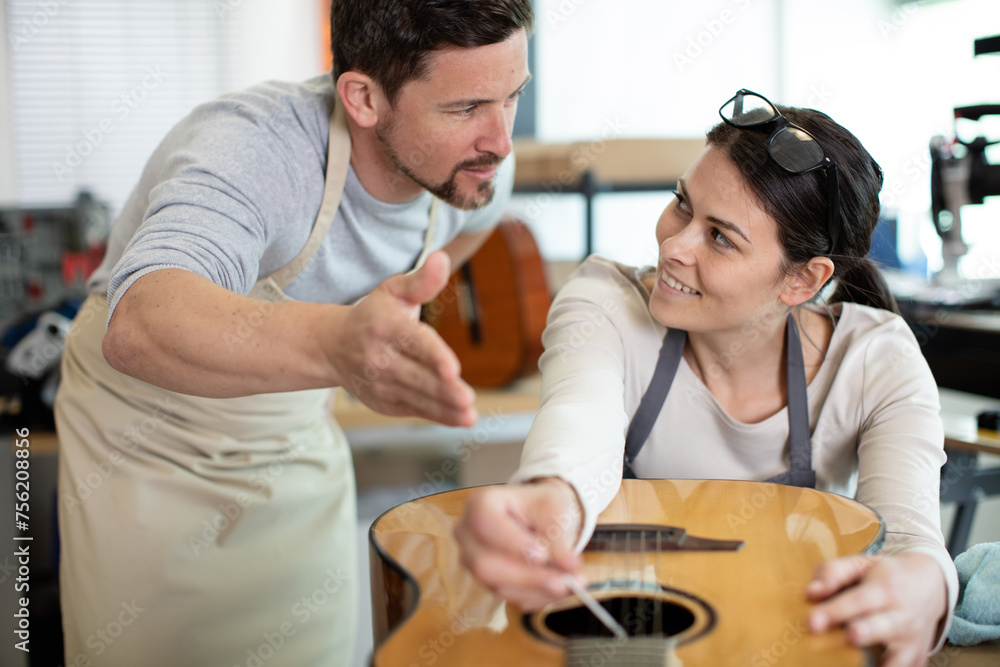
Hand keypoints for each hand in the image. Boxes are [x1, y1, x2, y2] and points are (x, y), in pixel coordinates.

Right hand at [328, 250, 476, 426]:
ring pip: (416, 397)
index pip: (414, 343)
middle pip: (417, 376)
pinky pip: (413, 410)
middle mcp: (380, 358)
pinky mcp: (383, 402)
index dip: (434, 356)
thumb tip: (441, 259)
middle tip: (466, 399)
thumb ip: (422, 281)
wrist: (332, 347)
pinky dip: (437, 416)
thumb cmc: (373, 315)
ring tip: (468, 414)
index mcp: (386, 327)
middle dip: (443, 389)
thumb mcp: (393, 291)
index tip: (452, 369)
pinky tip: (459, 418)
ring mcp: (380, 383)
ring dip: (444, 408)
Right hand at [454, 478, 584, 610]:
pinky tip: (560, 586)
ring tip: (572, 582)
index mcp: (480, 504)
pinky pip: (512, 598)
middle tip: (564, 580)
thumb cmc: (543, 507)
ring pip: (499, 587)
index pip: (484, 524)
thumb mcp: (555, 510)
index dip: (512, 543)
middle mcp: (469, 535)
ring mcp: (475, 563)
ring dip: (539, 589)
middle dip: (528, 576)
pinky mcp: (489, 583)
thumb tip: (568, 566)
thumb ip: (559, 537)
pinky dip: (540, 596)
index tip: (543, 554)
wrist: (541, 517)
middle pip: (486, 564)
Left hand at [807, 552, 947, 666]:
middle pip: (884, 627)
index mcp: (884, 589)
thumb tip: (811, 593)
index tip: (812, 622)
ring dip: (882, 666)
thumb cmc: (885, 575)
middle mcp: (901, 616)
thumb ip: (832, 573)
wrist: (929, 583)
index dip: (835, 612)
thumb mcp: (860, 563)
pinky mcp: (918, 659)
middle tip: (851, 635)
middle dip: (867, 632)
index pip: (857, 600)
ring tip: (857, 665)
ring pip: (899, 660)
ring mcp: (912, 641)